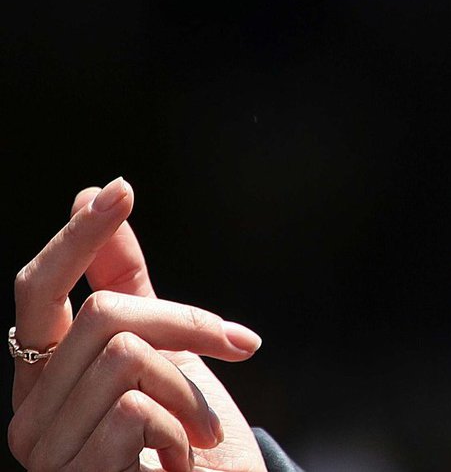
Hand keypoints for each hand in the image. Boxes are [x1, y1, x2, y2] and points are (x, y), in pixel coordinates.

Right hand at [11, 180, 267, 471]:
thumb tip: (97, 192)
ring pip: (128, 360)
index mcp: (45, 377)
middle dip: (187, 322)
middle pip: (106, 316)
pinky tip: (176, 464)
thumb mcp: (166, 351)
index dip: (78, 238)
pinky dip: (180, 431)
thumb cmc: (187, 442)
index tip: (120, 190)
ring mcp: (47, 454)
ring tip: (195, 435)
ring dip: (190, 393)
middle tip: (236, 347)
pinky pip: (136, 412)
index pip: (37, 292)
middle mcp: (30, 415)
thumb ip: (127, 285)